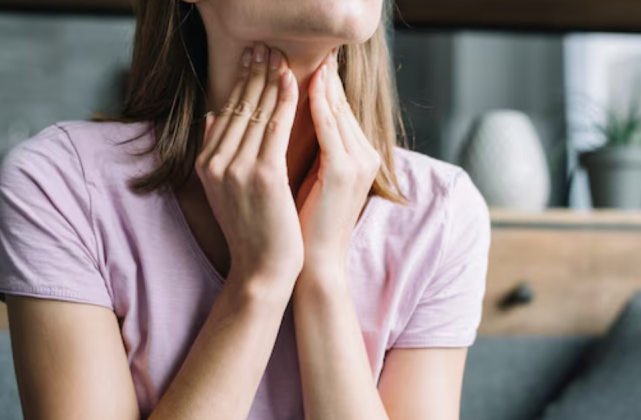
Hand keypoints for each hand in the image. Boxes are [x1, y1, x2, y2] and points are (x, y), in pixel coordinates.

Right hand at [195, 43, 302, 291]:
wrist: (261, 270)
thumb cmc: (252, 231)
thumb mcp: (223, 191)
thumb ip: (217, 153)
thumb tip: (211, 118)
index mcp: (206, 164)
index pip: (226, 112)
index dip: (240, 83)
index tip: (251, 59)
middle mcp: (216, 163)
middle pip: (239, 106)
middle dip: (253, 72)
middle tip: (265, 45)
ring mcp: (238, 169)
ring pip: (258, 113)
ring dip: (270, 80)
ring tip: (280, 55)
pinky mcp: (263, 176)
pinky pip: (276, 129)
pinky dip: (285, 102)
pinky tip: (294, 82)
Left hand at [296, 50, 381, 277]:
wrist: (315, 264)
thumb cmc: (305, 224)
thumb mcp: (307, 179)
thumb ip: (303, 149)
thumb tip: (275, 121)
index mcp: (358, 158)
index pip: (336, 111)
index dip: (318, 84)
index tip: (298, 62)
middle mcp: (365, 155)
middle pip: (339, 103)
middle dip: (318, 74)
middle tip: (295, 48)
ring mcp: (358, 162)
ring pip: (334, 109)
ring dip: (314, 80)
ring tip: (294, 57)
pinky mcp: (345, 170)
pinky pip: (328, 126)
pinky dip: (314, 102)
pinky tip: (300, 83)